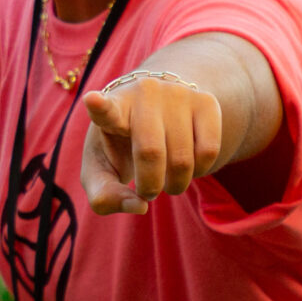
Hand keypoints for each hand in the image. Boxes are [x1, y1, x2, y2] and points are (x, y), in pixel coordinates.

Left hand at [81, 74, 220, 214]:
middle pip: (150, 152)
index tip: (92, 101)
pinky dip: (199, 171)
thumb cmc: (121, 144)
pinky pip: (209, 152)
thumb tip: (139, 207)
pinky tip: (186, 164)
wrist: (159, 109)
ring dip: (176, 184)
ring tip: (166, 178)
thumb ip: (104, 196)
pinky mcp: (206, 101)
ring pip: (183, 158)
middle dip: (150, 185)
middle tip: (147, 191)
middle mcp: (143, 93)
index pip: (104, 108)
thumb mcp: (102, 169)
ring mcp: (176, 93)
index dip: (99, 106)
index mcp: (111, 108)